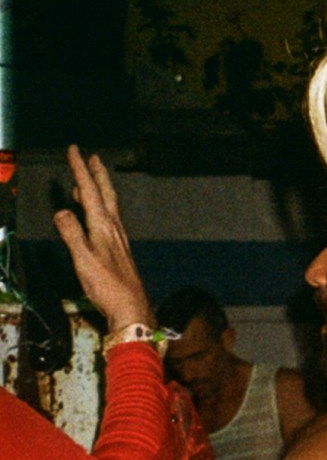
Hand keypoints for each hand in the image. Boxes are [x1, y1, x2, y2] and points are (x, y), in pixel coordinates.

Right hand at [52, 146, 151, 331]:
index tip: (75, 151)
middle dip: (97, 174)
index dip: (81, 169)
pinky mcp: (120, 251)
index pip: (90, 191)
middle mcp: (114, 229)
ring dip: (99, 191)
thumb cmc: (109, 287)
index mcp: (103, 227)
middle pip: (106, 194)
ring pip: (108, 207)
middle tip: (93, 158)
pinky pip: (109, 221)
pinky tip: (97, 219)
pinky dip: (100, 210)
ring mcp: (119, 240)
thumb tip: (62, 212)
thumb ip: (71, 234)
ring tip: (88, 184)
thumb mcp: (83, 259)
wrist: (132, 309)